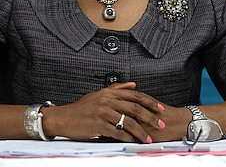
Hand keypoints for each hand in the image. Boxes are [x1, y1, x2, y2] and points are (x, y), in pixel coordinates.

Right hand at [42, 82, 164, 142]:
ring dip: (141, 132)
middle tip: (160, 125)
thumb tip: (133, 84)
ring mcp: (103, 112)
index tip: (161, 109)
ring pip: (128, 122)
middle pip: (136, 108)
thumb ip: (118, 89)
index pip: (136, 96)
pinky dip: (127, 137)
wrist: (64, 117)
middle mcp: (108, 100)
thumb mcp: (100, 94)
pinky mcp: (98, 124)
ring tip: (148, 138)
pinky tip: (132, 141)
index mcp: (110, 92)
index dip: (150, 102)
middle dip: (151, 118)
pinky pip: (117, 132)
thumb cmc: (82, 108)